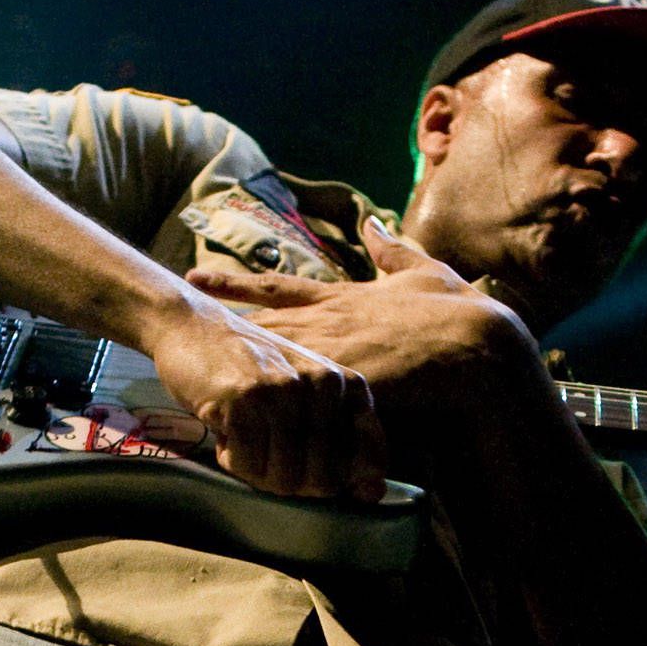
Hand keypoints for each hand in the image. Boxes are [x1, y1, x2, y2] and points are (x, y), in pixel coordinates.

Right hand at [138, 294, 387, 501]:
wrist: (191, 325)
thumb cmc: (249, 369)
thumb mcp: (302, 397)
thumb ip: (341, 442)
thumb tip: (373, 495)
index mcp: (346, 385)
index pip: (369, 459)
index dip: (341, 479)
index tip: (312, 468)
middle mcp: (324, 385)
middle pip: (323, 480)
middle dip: (290, 480)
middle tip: (266, 453)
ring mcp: (286, 390)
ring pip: (285, 478)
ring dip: (256, 471)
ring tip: (243, 436)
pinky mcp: (246, 398)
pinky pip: (246, 465)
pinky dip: (230, 457)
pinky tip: (223, 426)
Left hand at [186, 219, 535, 425]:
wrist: (477, 348)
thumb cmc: (455, 311)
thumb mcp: (422, 268)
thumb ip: (391, 248)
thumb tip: (373, 223)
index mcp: (341, 297)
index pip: (275, 286)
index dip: (234, 284)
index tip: (198, 275)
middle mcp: (329, 323)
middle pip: (257, 323)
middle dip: (213, 322)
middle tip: (170, 317)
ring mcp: (334, 354)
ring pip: (269, 360)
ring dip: (233, 367)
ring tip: (187, 369)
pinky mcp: (344, 386)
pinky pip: (296, 403)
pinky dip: (268, 411)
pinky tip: (234, 421)